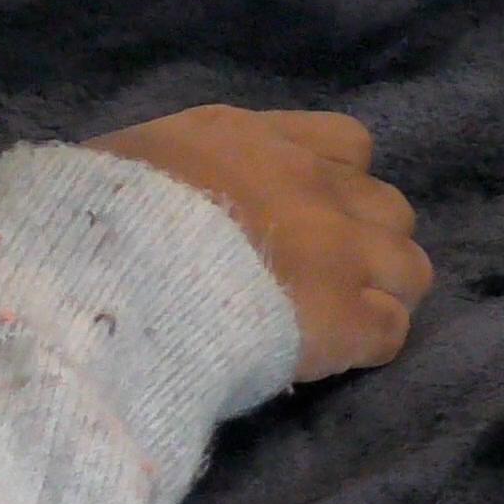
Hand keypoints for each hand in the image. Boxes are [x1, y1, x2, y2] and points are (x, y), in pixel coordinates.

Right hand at [83, 104, 433, 383]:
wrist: (110, 277)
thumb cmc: (92, 221)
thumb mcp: (125, 169)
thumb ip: (170, 178)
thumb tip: (161, 200)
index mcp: (252, 141)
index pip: (346, 144)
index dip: (336, 185)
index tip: (306, 219)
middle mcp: (313, 184)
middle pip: (389, 208)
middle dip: (366, 243)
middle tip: (322, 282)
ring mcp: (340, 250)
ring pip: (411, 268)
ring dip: (380, 296)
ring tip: (335, 328)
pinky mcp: (347, 317)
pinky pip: (392, 332)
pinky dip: (368, 347)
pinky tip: (328, 362)